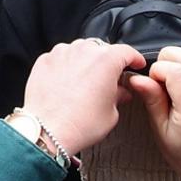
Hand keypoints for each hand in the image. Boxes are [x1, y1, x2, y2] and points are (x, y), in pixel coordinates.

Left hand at [20, 39, 145, 154]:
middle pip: (102, 49)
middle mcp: (83, 51)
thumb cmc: (79, 124)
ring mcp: (61, 53)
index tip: (136, 64)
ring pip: (80, 51)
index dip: (135, 59)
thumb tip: (121, 92)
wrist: (46, 130)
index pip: (127, 52)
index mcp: (106, 60)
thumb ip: (119, 95)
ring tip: (86, 83)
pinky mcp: (44, 60)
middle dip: (108, 62)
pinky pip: (61, 58)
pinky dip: (67, 66)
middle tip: (110, 80)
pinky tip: (68, 84)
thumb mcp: (111, 113)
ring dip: (86, 62)